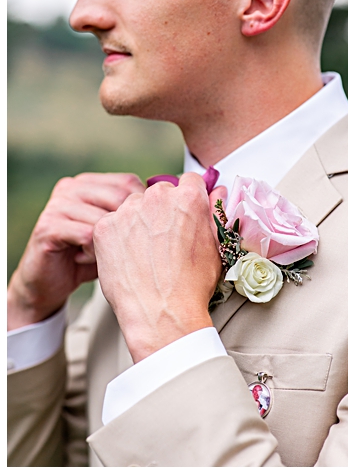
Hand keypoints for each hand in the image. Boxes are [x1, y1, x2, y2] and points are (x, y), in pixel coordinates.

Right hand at [7, 173, 144, 328]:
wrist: (48, 285)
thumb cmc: (90, 257)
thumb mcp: (116, 231)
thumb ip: (136, 214)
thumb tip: (180, 203)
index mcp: (90, 182)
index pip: (128, 182)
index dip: (145, 206)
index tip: (151, 230)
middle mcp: (72, 186)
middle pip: (119, 196)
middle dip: (130, 225)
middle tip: (128, 248)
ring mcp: (57, 204)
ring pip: (105, 217)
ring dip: (112, 242)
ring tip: (106, 256)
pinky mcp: (48, 226)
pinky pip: (87, 234)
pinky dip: (95, 251)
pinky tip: (89, 259)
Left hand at [93, 175, 220, 362]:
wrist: (161, 314)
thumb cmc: (192, 284)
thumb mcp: (216, 243)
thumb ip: (215, 209)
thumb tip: (217, 189)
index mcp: (189, 196)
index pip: (188, 181)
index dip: (185, 200)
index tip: (181, 218)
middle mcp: (158, 197)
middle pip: (158, 192)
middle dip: (160, 210)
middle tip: (161, 240)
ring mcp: (129, 211)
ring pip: (133, 207)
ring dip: (137, 221)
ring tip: (142, 252)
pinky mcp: (105, 228)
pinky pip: (110, 223)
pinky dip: (115, 237)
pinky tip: (126, 258)